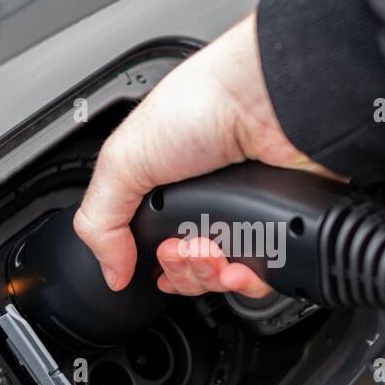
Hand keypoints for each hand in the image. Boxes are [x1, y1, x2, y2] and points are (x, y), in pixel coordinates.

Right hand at [73, 12, 341, 296]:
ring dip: (210, 276)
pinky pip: (267, 280)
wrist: (265, 101)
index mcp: (169, 192)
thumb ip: (100, 219)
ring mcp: (248, 219)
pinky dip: (249, 282)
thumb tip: (110, 270)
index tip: (155, 258)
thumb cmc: (203, 104)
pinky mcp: (284, 228)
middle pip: (190, 275)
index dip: (154, 266)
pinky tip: (237, 266)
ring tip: (210, 249)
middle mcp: (209, 207)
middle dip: (181, 270)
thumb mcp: (123, 159)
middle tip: (180, 247)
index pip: (157, 252)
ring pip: (226, 283)